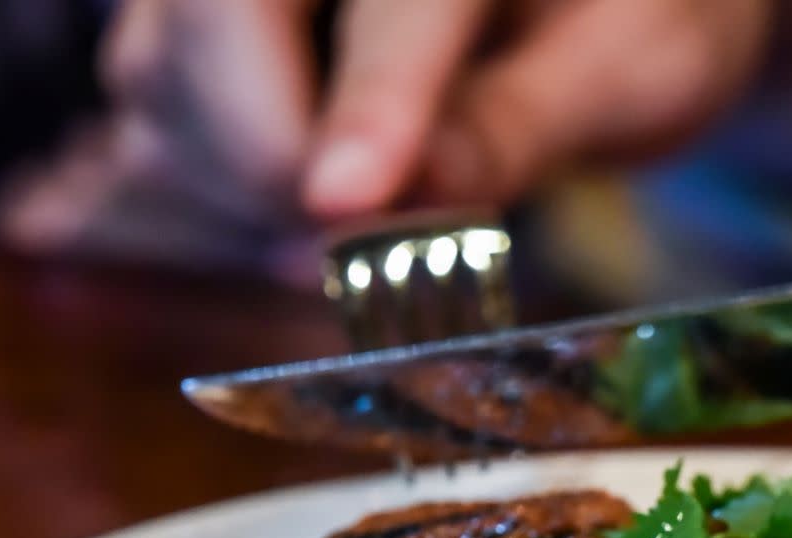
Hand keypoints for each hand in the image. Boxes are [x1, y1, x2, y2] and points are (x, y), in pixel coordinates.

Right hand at [97, 0, 773, 226]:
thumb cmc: (637, 15)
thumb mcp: (632, 69)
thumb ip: (520, 124)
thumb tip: (409, 194)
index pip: (396, 6)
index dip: (368, 105)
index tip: (341, 204)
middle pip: (216, 24)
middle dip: (268, 160)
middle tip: (365, 258)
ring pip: (159, 74)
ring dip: (240, 186)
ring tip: (367, 233)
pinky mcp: (195, 13)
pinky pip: (155, 101)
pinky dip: (220, 180)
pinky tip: (324, 206)